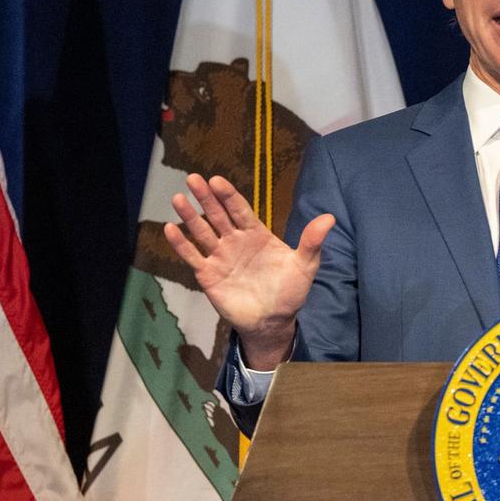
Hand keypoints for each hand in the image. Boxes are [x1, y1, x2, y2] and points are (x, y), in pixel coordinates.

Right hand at [164, 174, 333, 369]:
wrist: (273, 321)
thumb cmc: (290, 291)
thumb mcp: (305, 266)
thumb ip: (312, 241)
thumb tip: (330, 217)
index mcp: (257, 234)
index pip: (240, 210)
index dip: (228, 195)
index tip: (217, 180)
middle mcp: (235, 241)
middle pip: (218, 215)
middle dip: (206, 198)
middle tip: (193, 179)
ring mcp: (220, 257)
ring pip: (202, 232)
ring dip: (190, 216)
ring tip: (178, 199)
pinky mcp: (208, 275)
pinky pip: (192, 256)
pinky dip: (181, 244)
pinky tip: (170, 228)